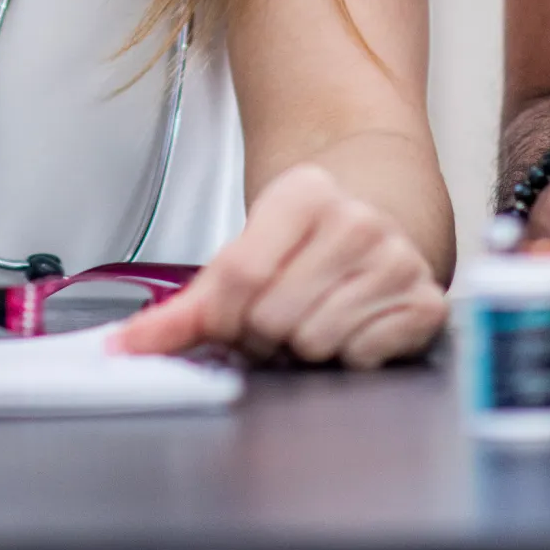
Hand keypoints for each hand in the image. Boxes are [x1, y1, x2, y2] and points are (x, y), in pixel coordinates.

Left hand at [111, 163, 445, 367]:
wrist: (383, 226)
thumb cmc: (305, 250)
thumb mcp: (246, 256)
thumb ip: (185, 307)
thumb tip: (123, 347)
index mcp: (304, 193)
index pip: (237, 276)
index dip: (222, 317)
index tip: (226, 322)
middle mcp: (356, 220)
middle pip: (273, 316)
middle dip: (266, 334)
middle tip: (279, 320)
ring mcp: (396, 259)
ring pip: (316, 342)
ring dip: (307, 348)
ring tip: (316, 320)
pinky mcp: (425, 301)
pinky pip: (361, 356)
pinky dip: (350, 355)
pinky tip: (354, 328)